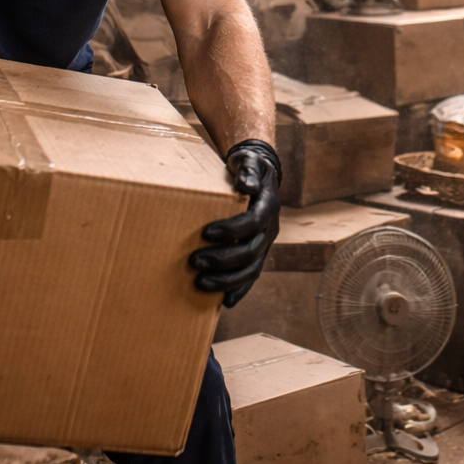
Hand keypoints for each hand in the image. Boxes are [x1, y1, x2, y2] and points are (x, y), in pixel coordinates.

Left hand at [190, 139, 280, 307]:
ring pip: (251, 270)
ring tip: (200, 282)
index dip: (232, 229)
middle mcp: (270, 229)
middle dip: (222, 259)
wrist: (257, 177)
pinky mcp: (257, 255)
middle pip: (251, 251)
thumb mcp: (248, 161)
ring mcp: (264, 245)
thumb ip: (248, 169)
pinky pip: (250, 276)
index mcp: (268, 206)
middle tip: (193, 261)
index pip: (254, 222)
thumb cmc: (248, 168)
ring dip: (227, 280)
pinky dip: (239, 290)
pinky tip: (224, 302)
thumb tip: (245, 184)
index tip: (205, 233)